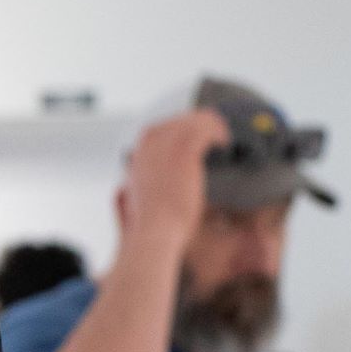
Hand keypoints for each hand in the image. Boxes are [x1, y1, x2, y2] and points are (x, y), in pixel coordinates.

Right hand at [115, 107, 228, 249]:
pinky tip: (225, 143)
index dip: (183, 130)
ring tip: (223, 138)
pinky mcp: (185, 149)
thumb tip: (125, 188)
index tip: (198, 138)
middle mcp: (150, 142)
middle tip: (217, 136)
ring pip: (196, 119)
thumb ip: (134, 188)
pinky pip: (207, 128)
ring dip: (213, 126)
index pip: (164, 127)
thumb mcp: (134, 200)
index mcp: (139, 152)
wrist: (155, 231)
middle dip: (200, 126)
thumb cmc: (148, 224)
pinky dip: (219, 132)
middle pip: (181, 119)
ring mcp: (167, 143)